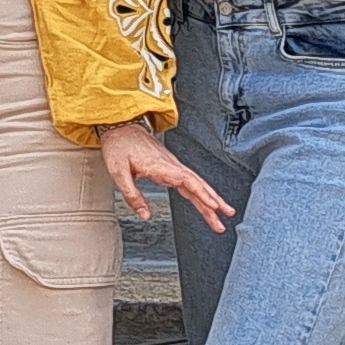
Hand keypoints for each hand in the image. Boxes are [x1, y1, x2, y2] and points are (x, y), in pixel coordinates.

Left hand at [100, 120, 231, 230]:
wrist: (122, 128)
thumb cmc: (120, 146)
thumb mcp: (118, 172)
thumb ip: (132, 195)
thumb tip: (145, 215)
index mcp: (160, 166)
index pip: (187, 180)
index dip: (202, 193)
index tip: (213, 205)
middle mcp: (171, 165)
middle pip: (198, 184)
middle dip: (214, 201)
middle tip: (226, 216)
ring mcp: (173, 166)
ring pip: (197, 184)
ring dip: (211, 198)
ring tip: (222, 214)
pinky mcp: (171, 167)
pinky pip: (190, 182)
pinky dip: (200, 193)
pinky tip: (206, 202)